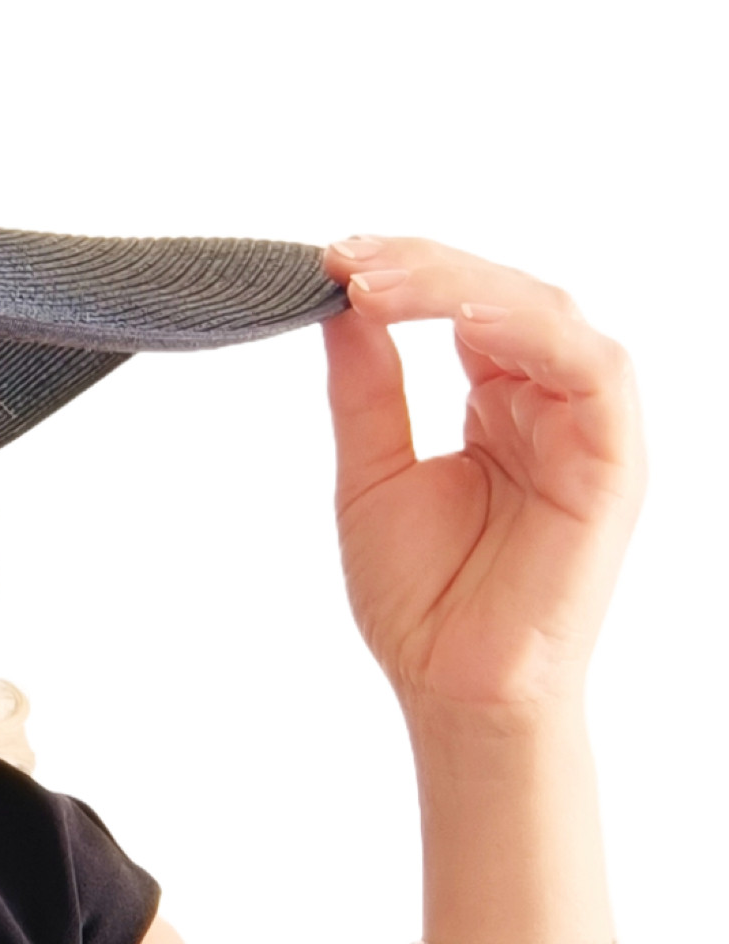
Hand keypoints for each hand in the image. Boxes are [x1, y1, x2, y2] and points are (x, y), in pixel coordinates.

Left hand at [321, 237, 644, 723]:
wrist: (450, 685)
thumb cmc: (422, 596)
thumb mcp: (371, 471)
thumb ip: (367, 389)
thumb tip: (341, 306)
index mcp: (501, 405)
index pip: (464, 307)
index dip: (405, 275)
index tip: (330, 259)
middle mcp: (549, 406)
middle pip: (503, 297)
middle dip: (423, 267)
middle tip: (346, 258)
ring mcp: (586, 429)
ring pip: (545, 315)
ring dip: (461, 288)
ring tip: (379, 283)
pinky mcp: (613, 460)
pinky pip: (589, 371)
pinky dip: (527, 334)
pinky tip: (460, 323)